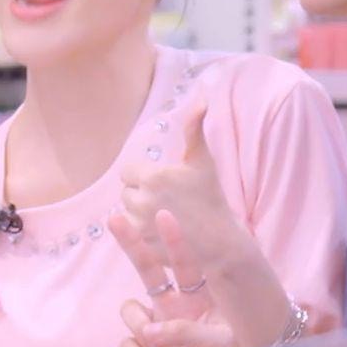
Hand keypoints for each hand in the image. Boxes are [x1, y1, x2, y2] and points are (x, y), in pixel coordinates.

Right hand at [111, 209, 234, 346]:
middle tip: (115, 218)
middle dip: (131, 243)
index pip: (185, 263)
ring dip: (138, 323)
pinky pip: (128, 345)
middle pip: (147, 269)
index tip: (165, 214)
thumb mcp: (219, 342)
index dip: (174, 239)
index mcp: (198, 299)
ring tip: (156, 346)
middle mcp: (173, 308)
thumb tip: (149, 328)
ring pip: (130, 310)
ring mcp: (155, 330)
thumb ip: (188, 329)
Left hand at [120, 96, 237, 266]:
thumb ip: (194, 128)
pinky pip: (129, 235)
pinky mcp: (141, 248)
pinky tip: (159, 234)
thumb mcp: (203, 161)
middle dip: (140, 195)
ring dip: (138, 215)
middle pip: (126, 193)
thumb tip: (202, 98)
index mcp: (153, 176)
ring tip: (164, 217)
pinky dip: (139, 234)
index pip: (128, 172)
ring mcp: (141, 226)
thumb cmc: (211, 197)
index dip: (143, 177)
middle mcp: (142, 200)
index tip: (162, 184)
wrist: (221, 242)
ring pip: (126, 214)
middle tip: (166, 201)